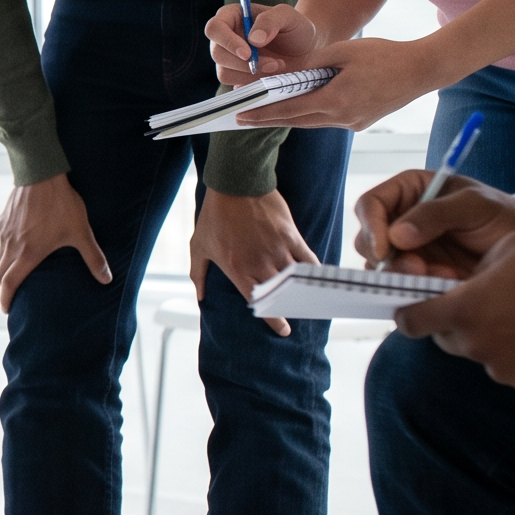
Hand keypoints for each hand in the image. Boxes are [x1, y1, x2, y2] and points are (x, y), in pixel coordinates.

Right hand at [0, 175, 112, 310]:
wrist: (40, 174)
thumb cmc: (60, 204)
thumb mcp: (80, 232)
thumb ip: (93, 257)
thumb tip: (107, 279)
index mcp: (28, 254)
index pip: (10, 283)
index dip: (6, 299)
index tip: (7, 309)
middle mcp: (12, 245)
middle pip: (0, 273)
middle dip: (5, 287)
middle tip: (12, 293)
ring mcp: (5, 232)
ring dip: (5, 268)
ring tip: (16, 271)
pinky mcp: (3, 219)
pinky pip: (1, 240)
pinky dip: (6, 248)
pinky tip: (19, 242)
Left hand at [192, 188, 317, 334]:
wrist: (236, 183)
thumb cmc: (214, 215)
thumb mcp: (199, 245)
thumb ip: (198, 273)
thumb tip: (200, 297)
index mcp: (237, 269)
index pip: (258, 302)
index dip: (273, 319)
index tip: (284, 330)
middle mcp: (259, 263)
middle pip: (280, 295)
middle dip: (290, 309)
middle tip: (297, 318)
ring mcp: (277, 249)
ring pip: (296, 280)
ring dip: (304, 293)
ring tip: (309, 302)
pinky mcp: (290, 235)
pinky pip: (307, 259)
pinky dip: (313, 271)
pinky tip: (316, 280)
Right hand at [206, 2, 324, 84]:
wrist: (307, 53)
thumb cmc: (296, 29)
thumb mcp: (288, 16)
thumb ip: (270, 21)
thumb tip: (253, 39)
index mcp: (231, 17)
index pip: (215, 28)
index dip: (227, 41)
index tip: (248, 53)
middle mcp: (225, 38)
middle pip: (217, 53)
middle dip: (244, 63)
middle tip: (274, 64)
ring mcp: (228, 60)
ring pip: (225, 73)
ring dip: (252, 74)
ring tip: (278, 66)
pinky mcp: (236, 77)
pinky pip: (235, 86)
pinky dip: (255, 84)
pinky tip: (271, 76)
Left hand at [236, 36, 444, 129]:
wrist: (423, 70)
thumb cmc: (385, 54)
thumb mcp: (343, 52)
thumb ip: (310, 64)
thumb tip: (280, 71)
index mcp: (337, 100)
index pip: (289, 110)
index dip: (262, 113)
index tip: (240, 114)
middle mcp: (343, 117)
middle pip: (296, 120)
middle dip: (268, 118)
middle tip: (241, 117)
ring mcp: (354, 123)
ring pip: (312, 121)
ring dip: (288, 117)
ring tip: (262, 113)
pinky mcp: (361, 122)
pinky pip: (328, 120)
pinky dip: (310, 114)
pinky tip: (296, 108)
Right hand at [354, 174, 514, 276]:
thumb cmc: (502, 215)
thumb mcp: (475, 205)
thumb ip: (436, 214)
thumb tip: (397, 235)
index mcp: (408, 191)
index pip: (370, 205)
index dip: (371, 226)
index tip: (385, 249)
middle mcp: (400, 220)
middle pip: (367, 239)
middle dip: (385, 258)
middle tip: (416, 269)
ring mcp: (407, 250)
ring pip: (379, 267)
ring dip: (402, 276)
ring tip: (438, 277)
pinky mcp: (417, 275)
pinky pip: (400, 285)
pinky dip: (415, 289)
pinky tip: (444, 284)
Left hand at [394, 231, 514, 394]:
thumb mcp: (510, 248)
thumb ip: (474, 270)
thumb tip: (463, 283)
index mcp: (464, 310)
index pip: (411, 322)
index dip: (410, 313)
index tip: (415, 308)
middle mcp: (478, 346)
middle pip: (448, 339)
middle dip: (458, 323)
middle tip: (487, 305)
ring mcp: (505, 371)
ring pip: (483, 355)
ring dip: (494, 339)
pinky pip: (514, 371)